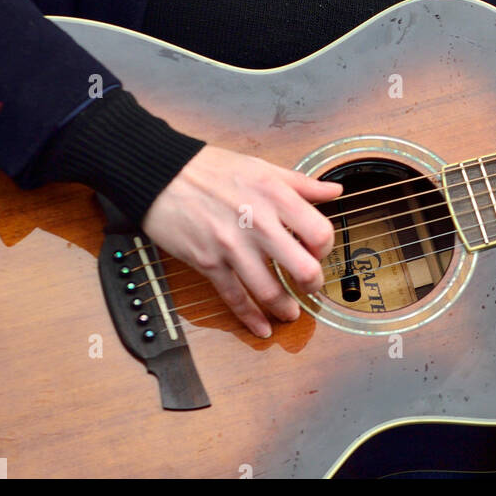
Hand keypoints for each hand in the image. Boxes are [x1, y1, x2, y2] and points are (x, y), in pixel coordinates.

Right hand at [142, 146, 341, 337]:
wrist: (162, 174)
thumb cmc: (211, 168)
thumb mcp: (262, 167)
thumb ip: (301, 183)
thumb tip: (334, 191)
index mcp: (275, 194)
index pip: (319, 232)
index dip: (325, 248)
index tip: (319, 252)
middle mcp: (258, 222)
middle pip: (302, 268)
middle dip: (312, 285)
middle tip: (312, 288)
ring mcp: (232, 246)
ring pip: (269, 291)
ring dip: (285, 308)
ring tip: (291, 313)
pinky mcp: (208, 262)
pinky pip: (234, 298)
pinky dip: (251, 318)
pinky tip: (262, 327)